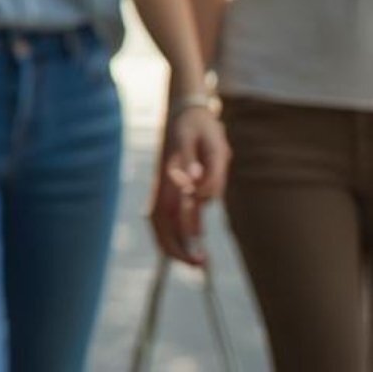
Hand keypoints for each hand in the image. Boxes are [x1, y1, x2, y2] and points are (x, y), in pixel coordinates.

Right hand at [150, 106, 229, 265]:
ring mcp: (164, 183)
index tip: (199, 257)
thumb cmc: (202, 126)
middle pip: (159, 223)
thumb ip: (208, 170)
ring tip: (197, 260)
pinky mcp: (170, 184)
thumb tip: (196, 193)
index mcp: (171, 174)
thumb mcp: (213, 144)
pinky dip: (177, 230)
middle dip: (175, 247)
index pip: (171, 214)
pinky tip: (194, 238)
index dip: (182, 238)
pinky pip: (167, 213)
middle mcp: (163, 182)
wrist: (186, 107)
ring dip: (175, 241)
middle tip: (198, 266)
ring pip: (161, 220)